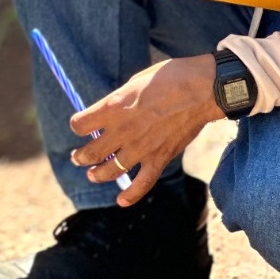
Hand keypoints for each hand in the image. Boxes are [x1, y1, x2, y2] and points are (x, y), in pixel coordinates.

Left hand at [69, 55, 222, 206]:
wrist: (202, 89)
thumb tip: (109, 111)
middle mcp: (123, 130)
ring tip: (92, 175)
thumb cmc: (169, 77)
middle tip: (77, 157)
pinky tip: (121, 201)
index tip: (79, 125)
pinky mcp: (160, 158)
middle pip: (92, 152)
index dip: (77, 125)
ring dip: (97, 174)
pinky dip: (130, 194)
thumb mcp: (134, 81)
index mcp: (113, 107)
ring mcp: (141, 147)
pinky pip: (142, 183)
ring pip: (111, 170)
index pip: (81, 124)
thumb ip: (119, 101)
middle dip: (80, 156)